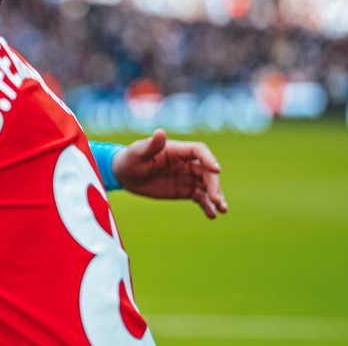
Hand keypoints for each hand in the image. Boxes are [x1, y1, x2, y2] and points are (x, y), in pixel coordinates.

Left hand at [111, 128, 227, 218]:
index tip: (216, 169)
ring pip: (207, 186)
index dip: (209, 159)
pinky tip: (212, 215)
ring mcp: (187, 177)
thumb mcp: (138, 152)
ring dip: (216, 196)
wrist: (125, 175)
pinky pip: (200, 197)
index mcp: (178, 150)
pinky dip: (207, 206)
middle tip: (216, 198)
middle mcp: (186, 163)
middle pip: (207, 171)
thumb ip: (151, 145)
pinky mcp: (185, 191)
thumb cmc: (130, 159)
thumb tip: (160, 132)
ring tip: (222, 209)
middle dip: (214, 185)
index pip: (199, 151)